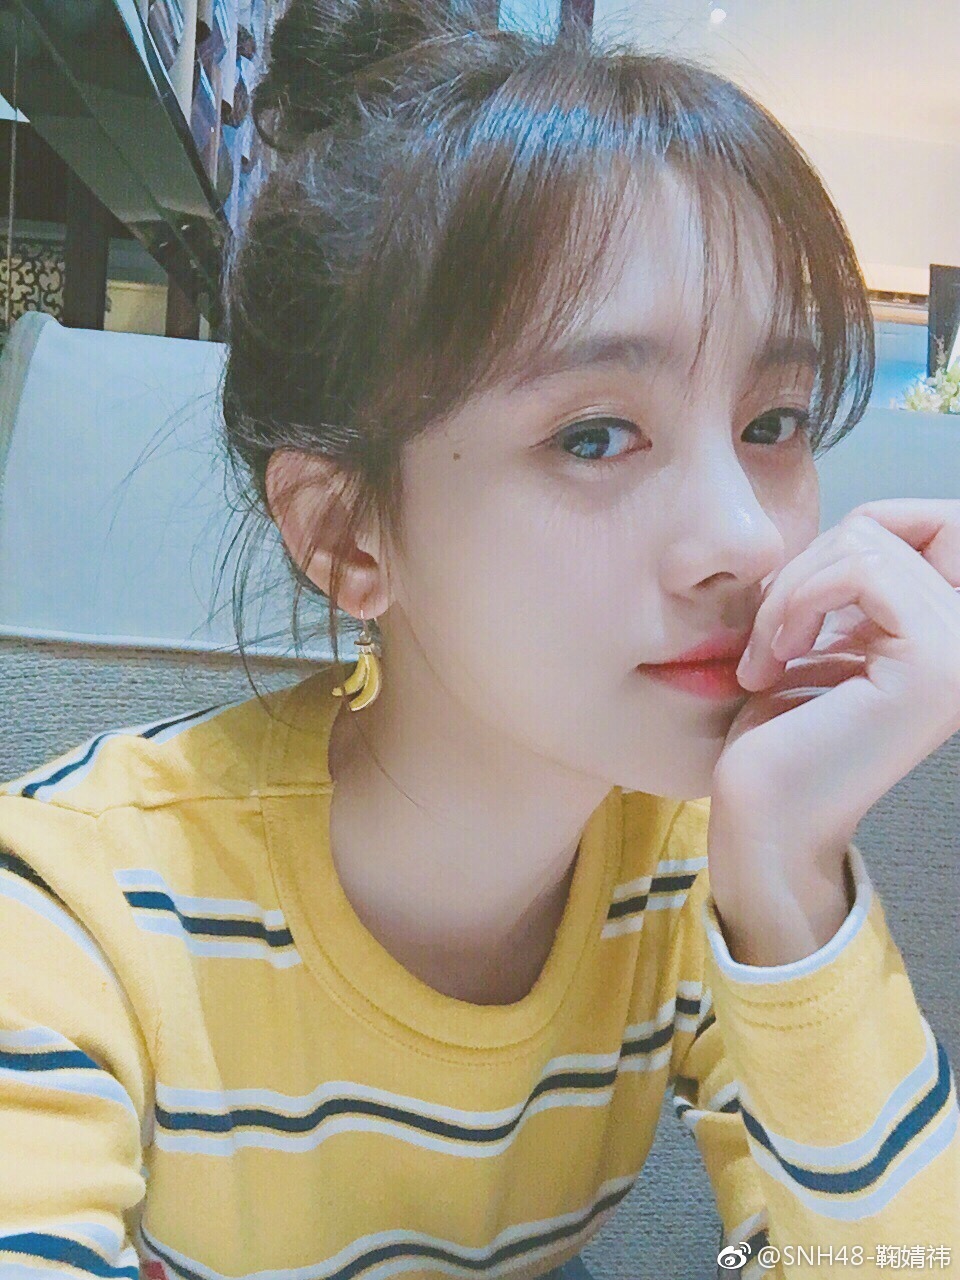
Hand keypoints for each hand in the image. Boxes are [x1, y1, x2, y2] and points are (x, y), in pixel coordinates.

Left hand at [708, 500, 959, 907]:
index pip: (933, 521)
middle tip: (768, 637)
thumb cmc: (778, 733)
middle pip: (885, 526)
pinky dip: (797, 602)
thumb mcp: (824, 637)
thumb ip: (854, 586)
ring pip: (866, 543)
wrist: (764, 816)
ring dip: (791, 592)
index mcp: (948, 633)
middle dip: (804, 568)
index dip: (857, 533)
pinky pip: (861, 570)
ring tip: (767, 654)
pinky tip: (775, 660)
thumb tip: (861, 524)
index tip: (800, 604)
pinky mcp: (933, 662)